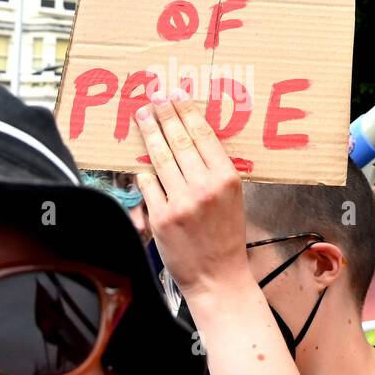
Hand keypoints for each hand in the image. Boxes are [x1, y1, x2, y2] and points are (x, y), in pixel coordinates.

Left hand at [133, 88, 253, 302]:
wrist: (218, 278)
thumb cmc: (226, 239)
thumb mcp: (234, 199)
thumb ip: (215, 171)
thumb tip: (192, 139)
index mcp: (226, 179)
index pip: (203, 136)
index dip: (186, 112)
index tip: (176, 97)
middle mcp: (204, 187)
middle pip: (178, 141)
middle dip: (164, 115)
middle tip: (154, 99)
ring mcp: (181, 202)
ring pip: (160, 158)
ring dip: (149, 133)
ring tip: (142, 117)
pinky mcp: (161, 218)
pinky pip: (147, 185)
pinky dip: (143, 171)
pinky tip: (140, 161)